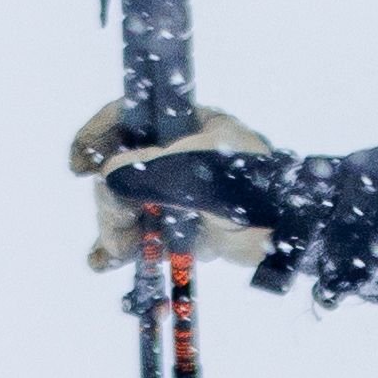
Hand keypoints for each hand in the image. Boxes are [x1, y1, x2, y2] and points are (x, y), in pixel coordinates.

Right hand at [78, 112, 377, 308]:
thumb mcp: (203, 169)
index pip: (126, 115)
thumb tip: (105, 178)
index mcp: (186, 124)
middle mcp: (175, 154)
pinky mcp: (179, 227)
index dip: (96, 135)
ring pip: (121, 204)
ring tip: (119, 254)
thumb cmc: (260, 187)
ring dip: (113, 229)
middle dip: (110, 201)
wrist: (298, 234)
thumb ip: (153, 170)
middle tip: (121, 230)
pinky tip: (106, 262)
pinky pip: (137, 234)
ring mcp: (175, 191)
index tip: (78, 164)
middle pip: (117, 169)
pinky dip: (118, 249)